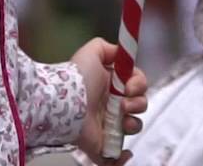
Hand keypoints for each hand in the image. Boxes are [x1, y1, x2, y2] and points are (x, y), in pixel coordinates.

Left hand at [72, 37, 148, 164]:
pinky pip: (116, 156)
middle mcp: (111, 105)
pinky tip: (123, 151)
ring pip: (133, 127)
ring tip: (122, 123)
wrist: (63, 105)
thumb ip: (107, 48)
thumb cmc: (77, 79)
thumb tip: (121, 51)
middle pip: (139, 105)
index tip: (130, 86)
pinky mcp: (101, 146)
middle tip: (124, 105)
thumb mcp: (92, 53)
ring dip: (133, 124)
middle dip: (138, 104)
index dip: (139, 85)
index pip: (137, 85)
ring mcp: (107, 126)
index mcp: (111, 86)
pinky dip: (122, 157)